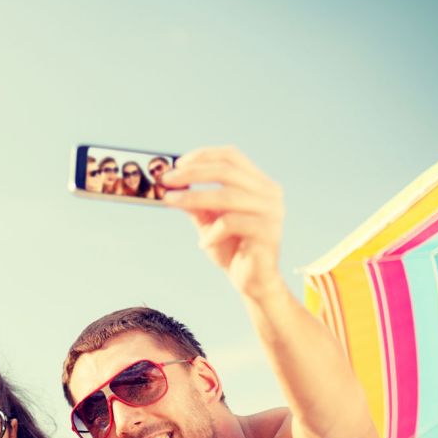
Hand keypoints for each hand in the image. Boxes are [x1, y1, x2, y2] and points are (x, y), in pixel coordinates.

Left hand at [160, 146, 284, 298]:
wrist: (252, 281)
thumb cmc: (231, 248)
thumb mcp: (209, 221)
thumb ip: (195, 203)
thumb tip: (171, 184)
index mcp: (258, 183)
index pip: (231, 156)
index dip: (203, 155)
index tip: (178, 163)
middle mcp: (269, 192)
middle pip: (227, 171)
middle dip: (192, 173)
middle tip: (166, 180)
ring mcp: (271, 211)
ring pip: (227, 196)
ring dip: (194, 198)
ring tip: (171, 202)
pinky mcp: (268, 231)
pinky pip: (232, 223)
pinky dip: (212, 232)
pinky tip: (204, 244)